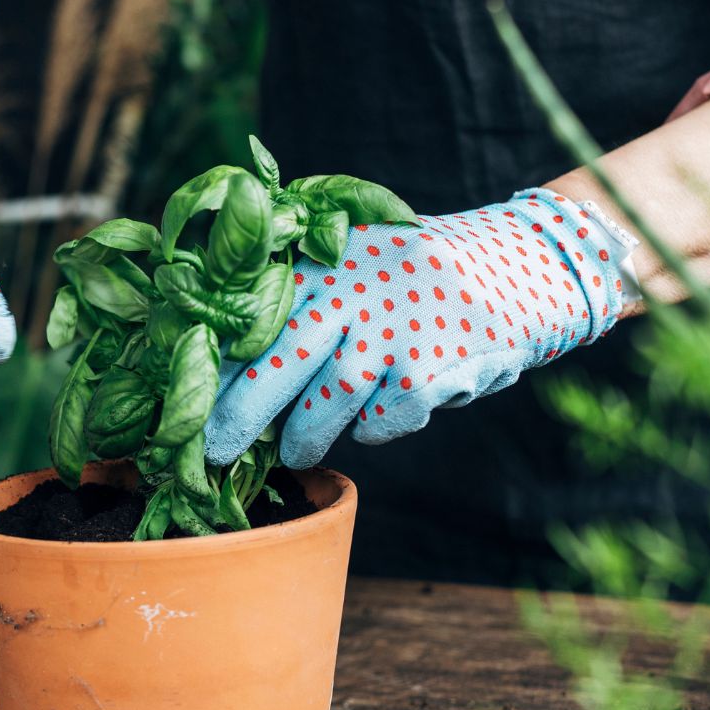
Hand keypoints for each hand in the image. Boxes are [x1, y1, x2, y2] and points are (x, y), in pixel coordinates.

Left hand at [203, 189, 631, 467]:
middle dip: (239, 417)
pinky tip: (389, 408)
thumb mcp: (362, 255)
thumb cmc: (422, 272)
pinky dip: (378, 428)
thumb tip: (226, 356)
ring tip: (296, 452)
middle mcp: (355, 291)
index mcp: (327, 259)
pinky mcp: (429, 373)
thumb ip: (307, 288)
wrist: (526, 265)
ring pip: (327, 406)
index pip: (253, 316)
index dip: (215, 366)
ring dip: (305, 438)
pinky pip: (382, 422)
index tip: (183, 405)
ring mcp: (393, 334)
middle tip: (214, 453)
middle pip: (276, 364)